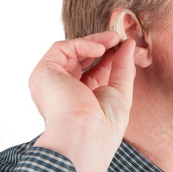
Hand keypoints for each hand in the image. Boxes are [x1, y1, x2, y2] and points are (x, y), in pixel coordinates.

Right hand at [29, 31, 135, 171]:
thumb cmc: (104, 124)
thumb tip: (129, 44)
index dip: (108, 56)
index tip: (124, 46)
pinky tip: (100, 48)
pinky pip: (62, 48)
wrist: (86, 134)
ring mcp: (51, 81)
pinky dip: (82, 44)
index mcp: (78, 99)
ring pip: (71, 50)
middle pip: (81, 59)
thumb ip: (123, 67)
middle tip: (118, 37)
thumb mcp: (120, 91)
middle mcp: (62, 90)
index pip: (93, 70)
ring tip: (113, 39)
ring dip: (94, 41)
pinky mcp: (44, 71)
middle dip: (101, 45)